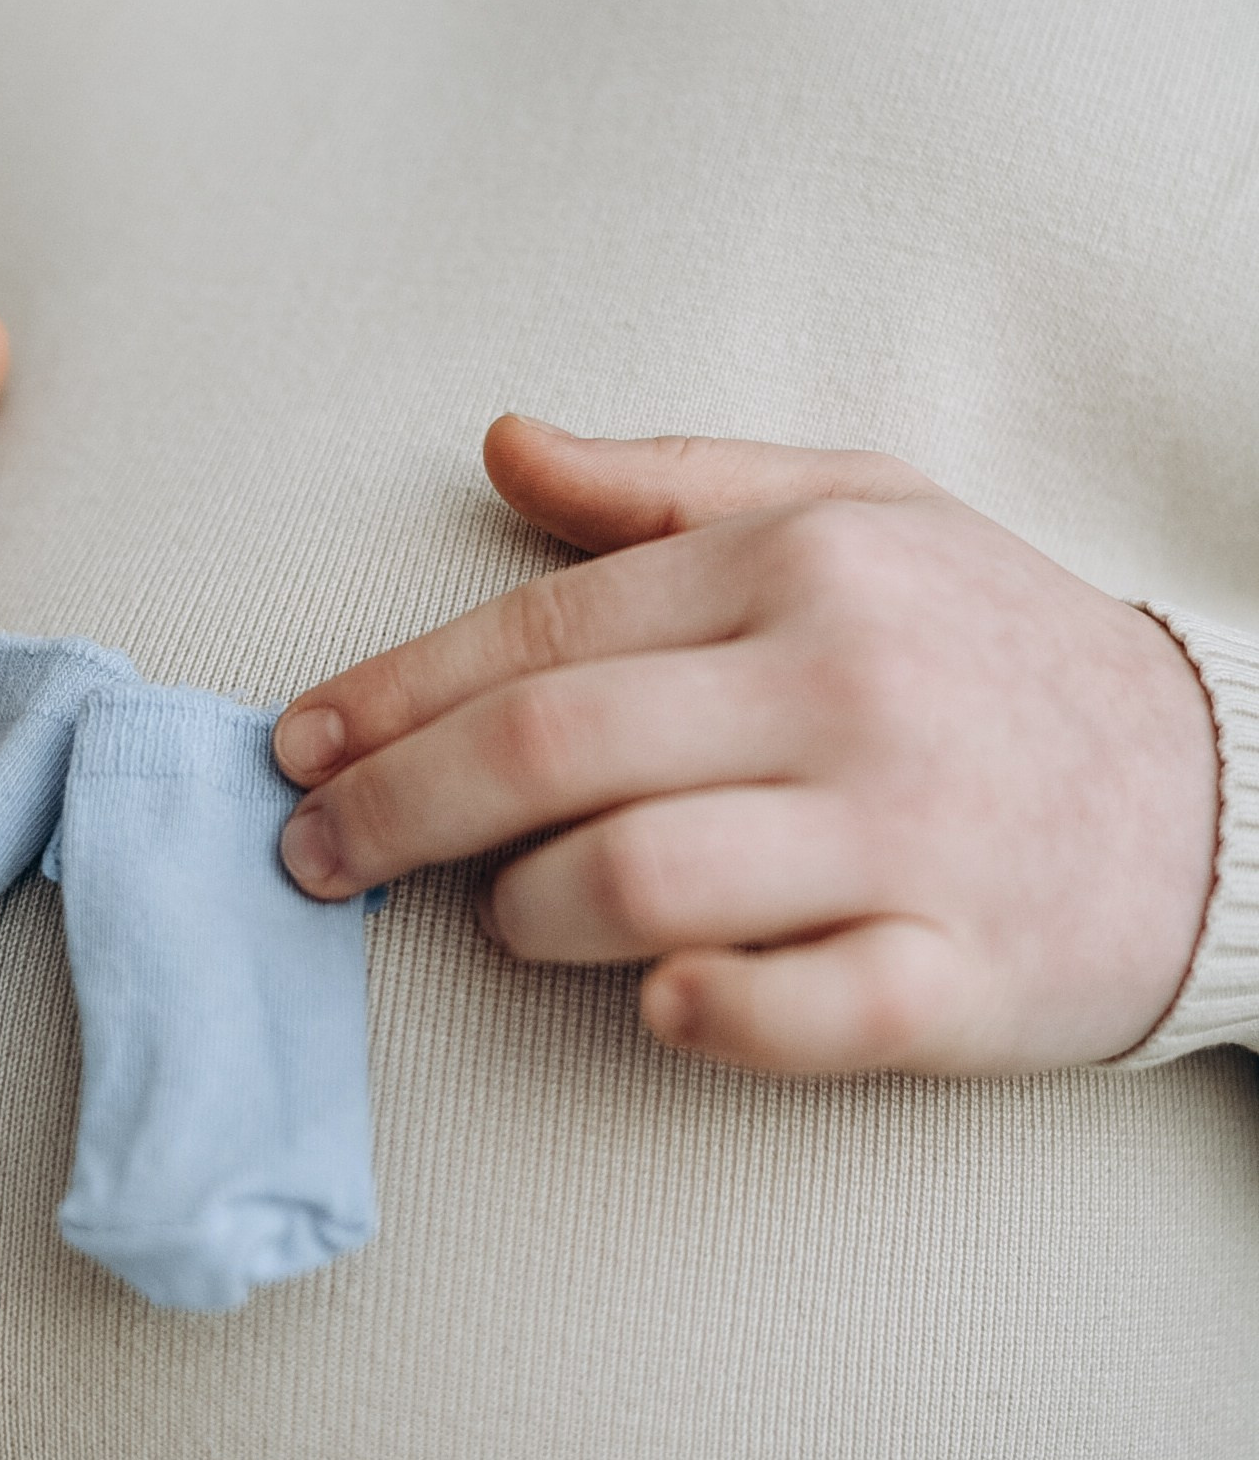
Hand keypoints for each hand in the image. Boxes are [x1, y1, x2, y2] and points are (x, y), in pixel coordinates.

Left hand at [273, 422, 1219, 1075]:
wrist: (1230, 789)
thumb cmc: (999, 647)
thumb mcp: (860, 510)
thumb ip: (670, 483)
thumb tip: (502, 445)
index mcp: (800, 566)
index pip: (537, 632)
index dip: (388, 698)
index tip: (295, 750)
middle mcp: (842, 687)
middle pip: (548, 751)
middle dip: (395, 810)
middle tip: (314, 856)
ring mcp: (904, 837)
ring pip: (636, 881)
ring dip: (523, 913)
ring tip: (505, 918)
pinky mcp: (961, 975)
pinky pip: (795, 1012)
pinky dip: (701, 1014)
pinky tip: (656, 1003)